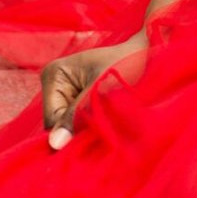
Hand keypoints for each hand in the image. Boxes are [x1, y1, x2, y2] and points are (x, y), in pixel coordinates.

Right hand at [39, 33, 147, 149]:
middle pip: (57, 123)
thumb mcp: (100, 91)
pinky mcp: (77, 98)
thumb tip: (54, 143)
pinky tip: (106, 119)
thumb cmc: (126, 64)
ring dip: (86, 127)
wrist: (145, 54)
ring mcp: (65, 91)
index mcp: (53, 74)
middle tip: (104, 126)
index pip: (51, 119)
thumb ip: (77, 115)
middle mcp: (54, 83)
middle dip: (79, 129)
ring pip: (68, 124)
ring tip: (108, 120)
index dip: (70, 132)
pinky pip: (78, 120)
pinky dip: (91, 124)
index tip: (94, 132)